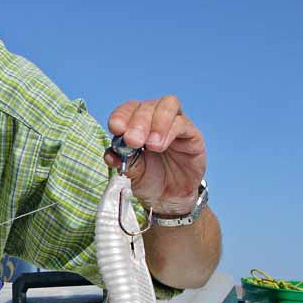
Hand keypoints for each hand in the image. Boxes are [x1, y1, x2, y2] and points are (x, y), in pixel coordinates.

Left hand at [102, 95, 205, 215]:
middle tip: (132, 141)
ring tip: (150, 145)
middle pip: (147, 106)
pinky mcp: (192, 135)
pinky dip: (170, 132)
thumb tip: (110, 155)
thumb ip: (122, 161)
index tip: (116, 128)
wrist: (170, 197)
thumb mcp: (131, 172)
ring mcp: (175, 124)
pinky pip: (183, 123)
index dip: (121, 115)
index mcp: (135, 123)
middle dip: (138, 122)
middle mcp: (154, 118)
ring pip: (167, 105)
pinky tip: (160, 147)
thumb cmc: (148, 179)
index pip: (127, 109)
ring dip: (156, 123)